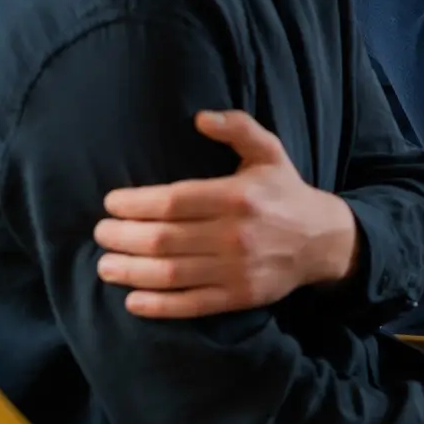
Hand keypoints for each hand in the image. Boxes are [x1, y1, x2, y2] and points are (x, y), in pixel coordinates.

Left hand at [95, 110, 358, 319]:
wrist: (323, 240)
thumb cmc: (284, 192)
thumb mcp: (269, 151)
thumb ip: (238, 128)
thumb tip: (200, 118)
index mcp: (238, 196)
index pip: (173, 201)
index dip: (135, 204)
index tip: (110, 203)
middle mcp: (236, 234)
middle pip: (164, 239)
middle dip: (123, 237)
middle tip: (100, 233)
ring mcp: (237, 269)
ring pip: (171, 274)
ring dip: (131, 271)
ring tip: (105, 266)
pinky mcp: (239, 296)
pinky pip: (191, 304)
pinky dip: (158, 306)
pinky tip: (132, 300)